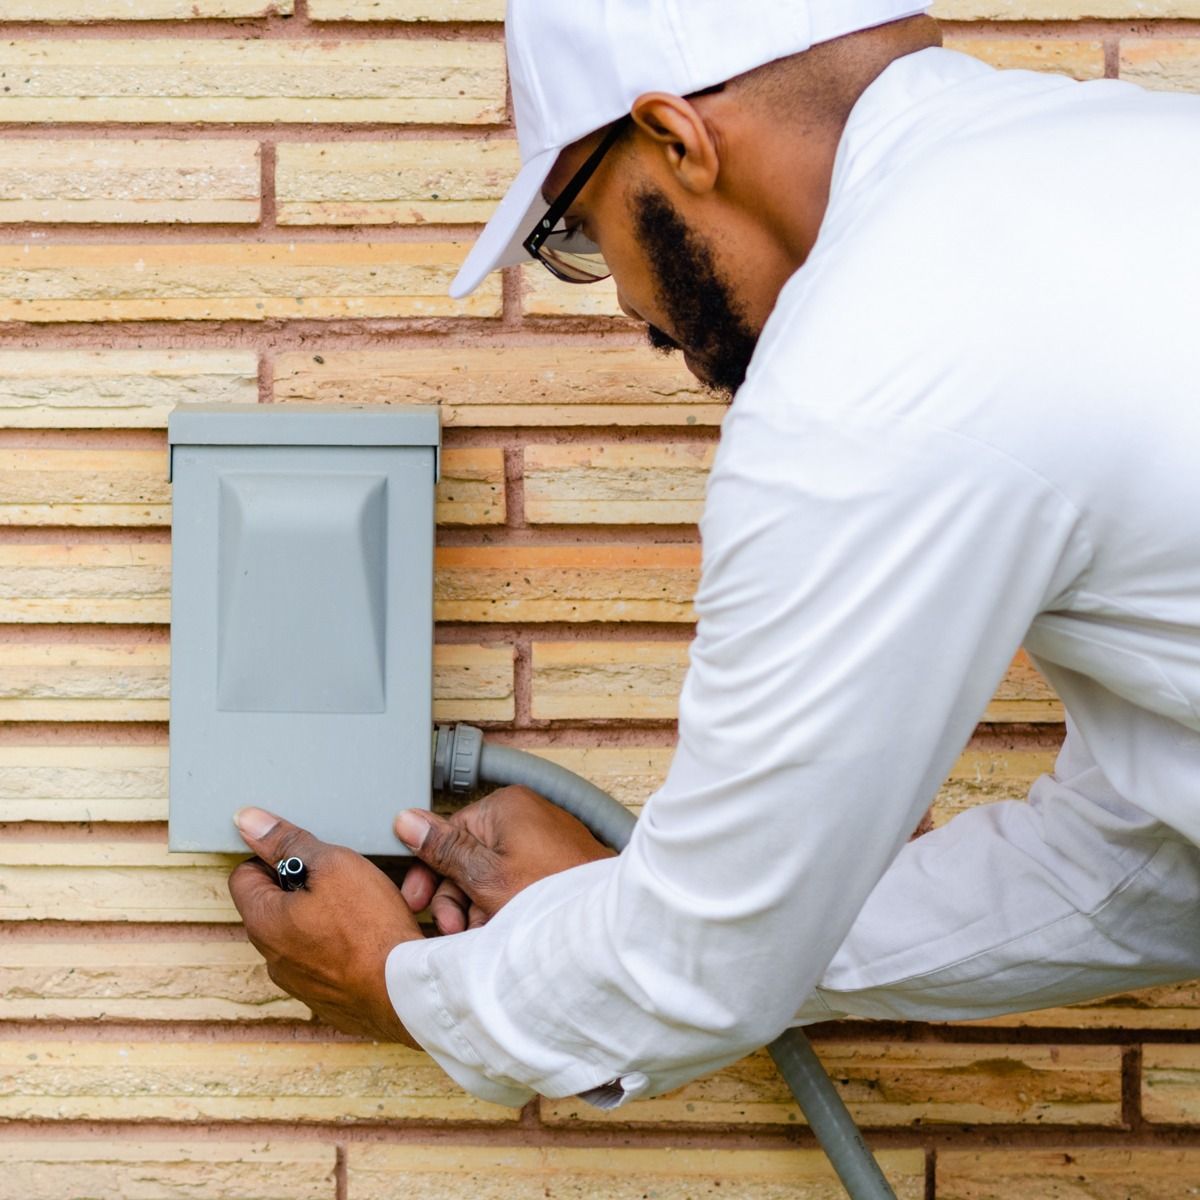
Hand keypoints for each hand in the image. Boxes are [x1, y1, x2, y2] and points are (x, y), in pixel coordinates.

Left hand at [229, 807, 422, 1044]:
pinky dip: (340, 946)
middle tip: (340, 878)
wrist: (404, 994)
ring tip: (361, 909)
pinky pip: (324, 961)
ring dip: (323, 917)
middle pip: (274, 904)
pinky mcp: (326, 999)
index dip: (274, 856)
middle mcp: (272, 958)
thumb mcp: (333, 864)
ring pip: (301, 934)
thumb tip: (248, 822)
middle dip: (303, 886)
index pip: (244, 874)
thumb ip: (288, 842)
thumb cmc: (370, 929)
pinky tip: (369, 939)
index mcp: (262, 922)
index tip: (305, 854)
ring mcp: (299, 983)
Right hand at [396, 786, 616, 934]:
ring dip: (479, 909)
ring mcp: (545, 841)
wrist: (608, 928)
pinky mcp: (558, 866)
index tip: (419, 904)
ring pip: (492, 875)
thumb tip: (405, 819)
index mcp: (506, 806)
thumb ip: (443, 849)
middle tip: (456, 931)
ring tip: (484, 936)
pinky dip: (505, 908)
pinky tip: (504, 933)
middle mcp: (527, 816)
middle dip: (458, 899)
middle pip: (469, 857)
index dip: (431, 873)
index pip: (449, 833)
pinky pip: (517, 883)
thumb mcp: (484, 876)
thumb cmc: (552, 897)